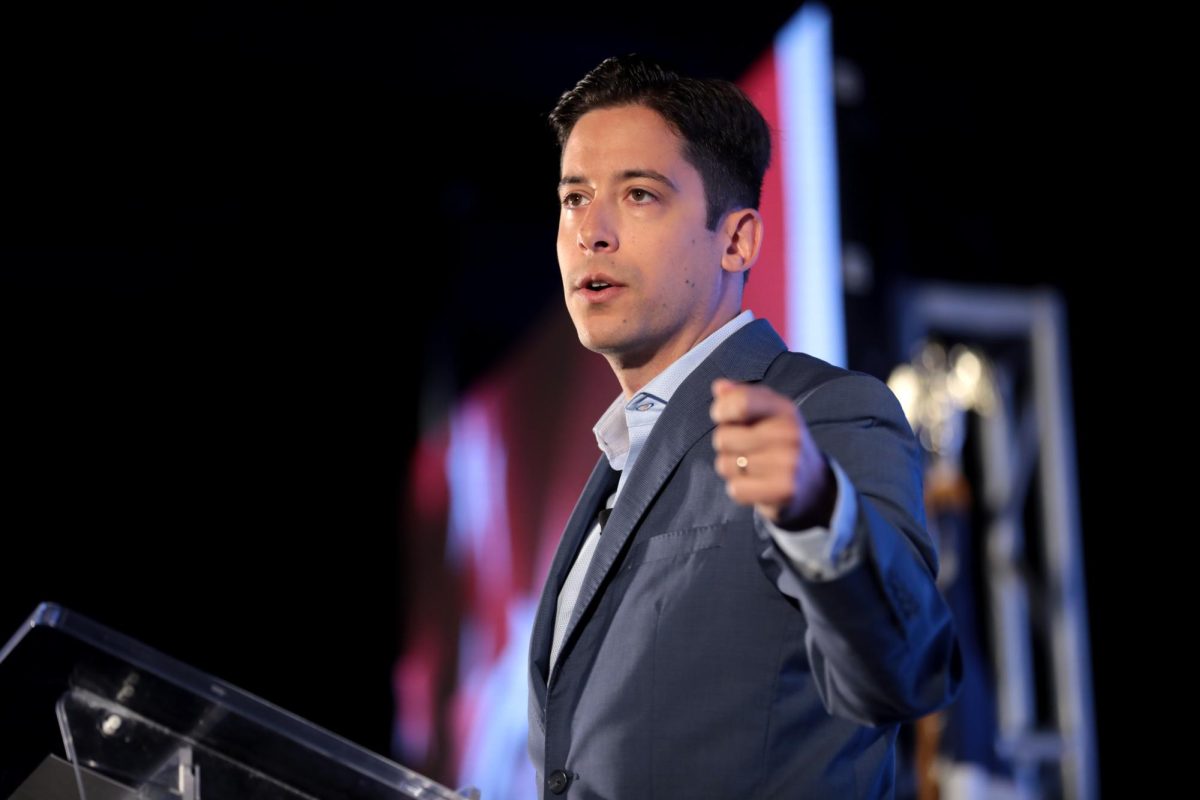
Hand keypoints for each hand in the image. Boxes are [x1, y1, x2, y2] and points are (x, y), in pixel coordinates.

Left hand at [710, 378, 836, 529]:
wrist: (815, 486)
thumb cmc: (780, 445)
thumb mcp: (767, 416)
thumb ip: (741, 398)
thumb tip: (719, 386)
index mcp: (784, 409)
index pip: (740, 402)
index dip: (721, 410)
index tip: (723, 417)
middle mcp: (789, 433)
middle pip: (723, 437)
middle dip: (726, 446)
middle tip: (748, 450)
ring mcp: (789, 462)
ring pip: (726, 465)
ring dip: (732, 470)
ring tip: (755, 468)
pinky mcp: (784, 490)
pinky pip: (736, 489)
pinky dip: (740, 490)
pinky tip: (758, 485)